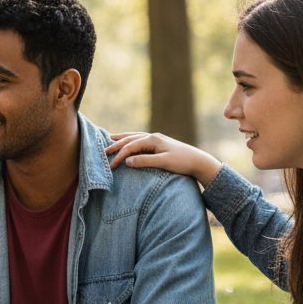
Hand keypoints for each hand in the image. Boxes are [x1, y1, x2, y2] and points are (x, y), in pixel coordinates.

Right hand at [105, 131, 221, 187]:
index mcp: (153, 140)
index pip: (130, 147)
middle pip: (130, 139)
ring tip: (110, 138)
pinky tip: (128, 141)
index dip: (119, 156)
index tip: (111, 166)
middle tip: (104, 151)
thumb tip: (127, 161)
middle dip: (116, 145)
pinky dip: (131, 140)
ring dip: (122, 138)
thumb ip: (145, 161)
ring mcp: (156, 139)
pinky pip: (140, 139)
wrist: (199, 161)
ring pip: (134, 136)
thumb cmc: (182, 162)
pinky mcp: (159, 144)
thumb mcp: (163, 163)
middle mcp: (153, 137)